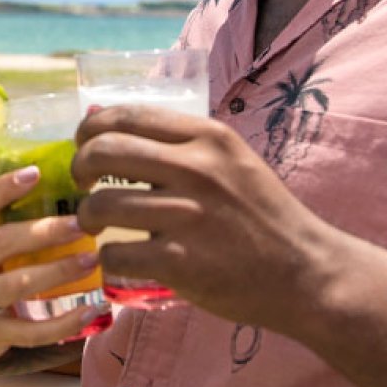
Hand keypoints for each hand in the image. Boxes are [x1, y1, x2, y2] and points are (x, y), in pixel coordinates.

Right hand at [0, 166, 102, 377]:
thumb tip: (50, 194)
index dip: (4, 189)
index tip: (36, 172)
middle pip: (1, 244)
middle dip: (44, 231)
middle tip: (81, 223)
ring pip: (18, 284)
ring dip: (59, 270)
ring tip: (91, 259)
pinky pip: (31, 330)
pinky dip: (63, 323)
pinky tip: (90, 310)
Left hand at [73, 105, 335, 333]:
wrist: (306, 272)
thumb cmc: (264, 213)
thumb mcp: (232, 159)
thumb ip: (183, 143)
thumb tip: (114, 126)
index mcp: (208, 136)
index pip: (128, 115)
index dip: (91, 127)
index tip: (83, 142)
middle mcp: (197, 168)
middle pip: (105, 151)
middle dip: (79, 165)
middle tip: (82, 182)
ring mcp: (189, 216)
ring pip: (102, 205)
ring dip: (87, 215)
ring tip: (94, 222)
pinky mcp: (182, 263)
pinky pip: (117, 253)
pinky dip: (108, 256)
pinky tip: (117, 256)